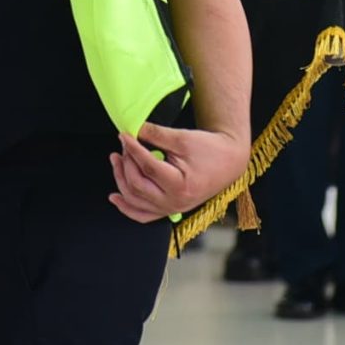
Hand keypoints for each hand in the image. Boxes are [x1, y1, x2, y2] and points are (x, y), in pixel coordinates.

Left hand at [108, 124, 245, 223]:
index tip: (123, 135)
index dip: (132, 149)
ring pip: (135, 201)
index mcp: (179, 185)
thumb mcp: (182, 138)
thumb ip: (155, 135)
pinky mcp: (170, 210)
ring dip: (121, 180)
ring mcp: (171, 209)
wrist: (229, 162)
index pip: (146, 166)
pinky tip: (115, 197)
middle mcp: (174, 202)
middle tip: (123, 146)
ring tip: (116, 160)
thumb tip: (132, 129)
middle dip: (125, 163)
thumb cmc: (210, 149)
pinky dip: (127, 207)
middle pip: (136, 185)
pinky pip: (143, 215)